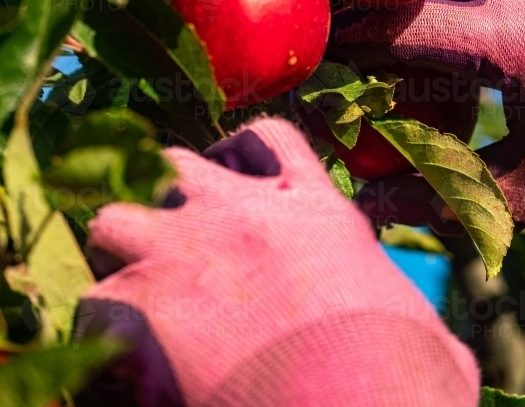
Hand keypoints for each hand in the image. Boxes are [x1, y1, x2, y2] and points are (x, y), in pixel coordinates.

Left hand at [77, 117, 478, 406]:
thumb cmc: (409, 387)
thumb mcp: (421, 332)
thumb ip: (400, 316)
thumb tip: (434, 348)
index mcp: (316, 211)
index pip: (265, 141)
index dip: (236, 160)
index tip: (229, 191)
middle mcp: (243, 214)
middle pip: (171, 164)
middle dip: (162, 200)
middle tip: (171, 250)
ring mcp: (187, 253)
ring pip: (111, 217)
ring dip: (117, 256)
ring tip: (134, 302)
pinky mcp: (142, 311)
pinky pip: (90, 306)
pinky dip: (98, 338)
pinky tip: (123, 370)